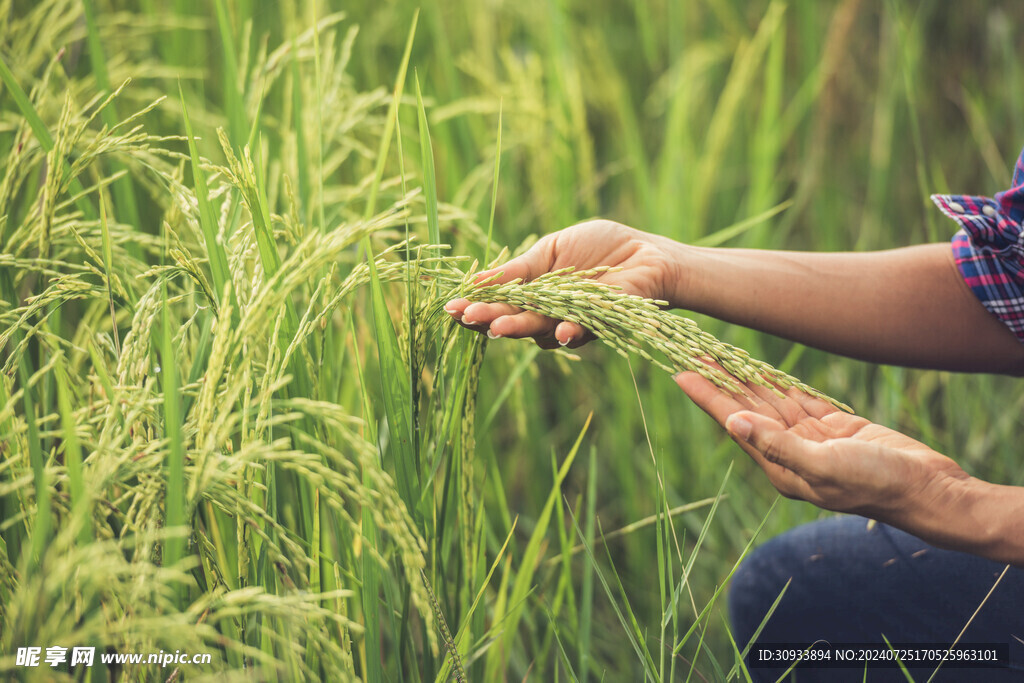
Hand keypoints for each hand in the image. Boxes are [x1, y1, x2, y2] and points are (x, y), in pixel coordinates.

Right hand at [445, 220, 684, 347]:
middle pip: (512, 320)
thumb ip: (520, 269)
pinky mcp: (598, 325)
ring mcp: (570, 322)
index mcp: (533, 293)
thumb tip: (477, 280)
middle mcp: (547, 313)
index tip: (451, 306)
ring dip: (519, 328)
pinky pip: (578, 332)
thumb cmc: (600, 247)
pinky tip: (559, 331)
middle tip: (469, 318)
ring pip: (539, 330)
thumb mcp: (552, 250)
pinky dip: (567, 332)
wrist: (646, 253)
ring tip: (498, 327)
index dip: (476, 305)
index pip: (498, 302)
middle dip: (489, 319)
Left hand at [674, 370, 970, 520]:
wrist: (927, 489)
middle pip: (746, 409)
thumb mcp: (825, 465)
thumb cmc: (877, 483)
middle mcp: (789, 453)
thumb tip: (734, 424)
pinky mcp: (834, 429)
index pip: (734, 423)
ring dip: (745, 378)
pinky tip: (759, 369)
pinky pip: (799, 400)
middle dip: (720, 381)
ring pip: (770, 401)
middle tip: (692, 351)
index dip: (707, 396)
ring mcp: (811, 440)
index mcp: (780, 466)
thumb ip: (778, 445)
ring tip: (717, 354)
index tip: (680, 372)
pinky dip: (779, 383)